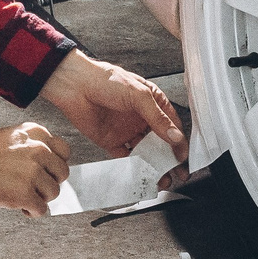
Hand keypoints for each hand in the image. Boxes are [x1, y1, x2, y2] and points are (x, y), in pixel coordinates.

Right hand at [0, 123, 70, 214]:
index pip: (64, 151)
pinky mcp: (25, 194)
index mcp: (36, 133)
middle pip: (62, 173)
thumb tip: (46, 163)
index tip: (47, 171)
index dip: (55, 165)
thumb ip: (31, 146)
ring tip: (24, 196)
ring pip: (53, 192)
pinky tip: (21, 207)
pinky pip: (41, 209)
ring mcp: (33, 172)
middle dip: (49, 182)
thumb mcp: (10, 136)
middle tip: (35, 186)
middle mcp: (38, 150)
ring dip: (40, 197)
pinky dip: (32, 211)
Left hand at [38, 51, 189, 190]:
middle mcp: (142, 118)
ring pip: (145, 153)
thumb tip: (175, 136)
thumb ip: (158, 118)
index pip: (172, 125)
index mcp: (153, 103)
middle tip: (177, 174)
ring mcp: (127, 130)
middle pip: (161, 142)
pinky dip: (133, 167)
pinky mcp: (112, 141)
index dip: (179, 142)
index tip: (182, 157)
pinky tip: (139, 173)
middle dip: (169, 159)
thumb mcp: (138, 95)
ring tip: (160, 179)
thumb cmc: (105, 80)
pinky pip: (125, 157)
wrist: (75, 86)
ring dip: (153, 166)